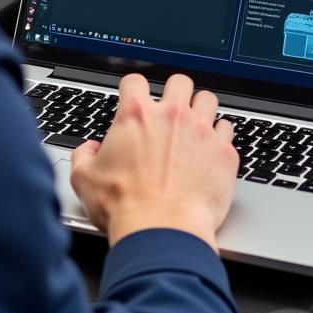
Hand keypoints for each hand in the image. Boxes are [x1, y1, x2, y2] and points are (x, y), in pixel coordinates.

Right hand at [69, 73, 238, 251]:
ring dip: (201, 108)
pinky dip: (220, 136)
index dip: (133, 89)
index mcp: (136, 116)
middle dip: (174, 92)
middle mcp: (172, 116)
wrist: (162, 231)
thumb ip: (84, 155)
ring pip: (208, 99)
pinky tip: (212, 148)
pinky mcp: (223, 152)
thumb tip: (89, 150)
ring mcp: (202, 131)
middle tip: (170, 110)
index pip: (135, 81)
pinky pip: (228, 129)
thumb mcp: (84, 180)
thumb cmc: (125, 208)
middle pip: (180, 81)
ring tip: (195, 125)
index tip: (134, 98)